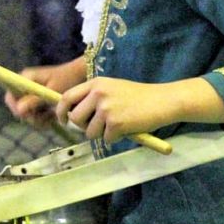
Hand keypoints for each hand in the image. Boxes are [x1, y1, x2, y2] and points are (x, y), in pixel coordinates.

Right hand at [4, 57, 86, 128]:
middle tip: (47, 117)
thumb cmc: (67, 79)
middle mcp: (25, 87)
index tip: (27, 116)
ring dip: (39, 120)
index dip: (15, 108)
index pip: (10, 96)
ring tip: (53, 116)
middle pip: (18, 109)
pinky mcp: (38, 102)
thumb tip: (19, 111)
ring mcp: (31, 95)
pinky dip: (44, 120)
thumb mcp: (51, 91)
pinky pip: (35, 116)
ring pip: (27, 115)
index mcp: (25, 79)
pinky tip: (54, 117)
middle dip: (31, 117)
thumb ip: (35, 100)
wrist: (81, 76)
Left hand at [56, 77, 176, 143]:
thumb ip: (93, 97)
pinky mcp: (116, 124)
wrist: (162, 101)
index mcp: (96, 83)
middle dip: (83, 127)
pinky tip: (127, 128)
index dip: (61, 111)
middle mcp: (98, 94)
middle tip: (97, 127)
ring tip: (117, 125)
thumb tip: (72, 115)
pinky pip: (106, 139)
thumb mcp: (112, 88)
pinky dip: (115, 138)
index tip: (63, 121)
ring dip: (101, 134)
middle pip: (75, 118)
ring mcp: (107, 109)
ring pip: (89, 132)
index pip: (67, 97)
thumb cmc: (138, 96)